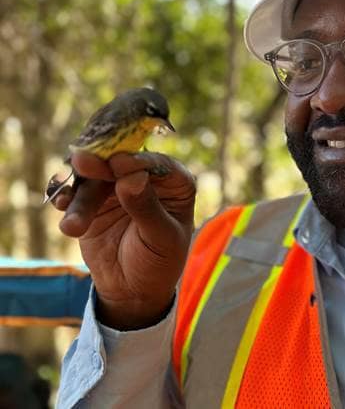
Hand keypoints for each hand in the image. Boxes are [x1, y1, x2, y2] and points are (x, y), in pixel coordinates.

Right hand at [53, 151, 195, 329]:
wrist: (132, 290)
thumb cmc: (159, 262)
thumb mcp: (161, 239)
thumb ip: (147, 208)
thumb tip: (132, 178)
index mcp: (175, 182)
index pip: (157, 164)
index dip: (137, 161)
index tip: (118, 164)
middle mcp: (146, 177)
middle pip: (121, 161)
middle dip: (100, 163)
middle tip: (81, 162)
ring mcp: (116, 186)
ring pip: (94, 177)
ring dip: (80, 195)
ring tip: (74, 227)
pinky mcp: (92, 200)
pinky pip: (75, 192)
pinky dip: (65, 195)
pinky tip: (60, 203)